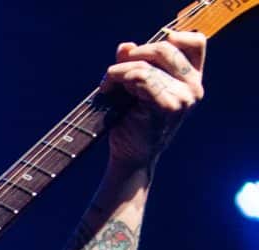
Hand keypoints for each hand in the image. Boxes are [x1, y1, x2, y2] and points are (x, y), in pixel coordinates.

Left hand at [100, 30, 205, 172]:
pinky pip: (141, 78)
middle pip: (165, 48)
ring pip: (147, 66)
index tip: (142, 52)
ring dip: (119, 72)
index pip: (194, 42)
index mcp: (192, 80)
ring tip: (106, 86)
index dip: (170, 38)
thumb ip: (134, 64)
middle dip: (133, 55)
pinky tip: (107, 90)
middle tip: (113, 72)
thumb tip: (125, 46)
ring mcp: (184, 98)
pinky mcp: (168, 106)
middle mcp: (194, 88)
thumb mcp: (135, 88)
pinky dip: (120, 78)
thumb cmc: (132, 124)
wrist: (130, 158)